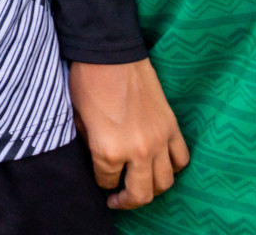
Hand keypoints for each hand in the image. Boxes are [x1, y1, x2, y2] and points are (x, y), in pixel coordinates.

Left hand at [70, 58, 189, 208]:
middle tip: (118, 200)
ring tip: (139, 185)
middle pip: (141, 194)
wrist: (110, 52)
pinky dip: (172, 167)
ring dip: (152, 189)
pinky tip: (159, 165)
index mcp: (107, 150)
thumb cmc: (87, 81)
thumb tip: (93, 156)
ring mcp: (159, 141)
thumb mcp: (75, 116)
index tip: (98, 182)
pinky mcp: (172, 127)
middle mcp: (137, 152)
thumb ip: (86, 142)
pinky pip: (181, 160)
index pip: (106, 182)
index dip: (100, 184)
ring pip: (165, 183)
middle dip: (127, 202)